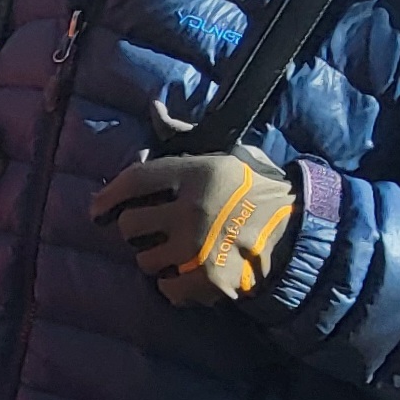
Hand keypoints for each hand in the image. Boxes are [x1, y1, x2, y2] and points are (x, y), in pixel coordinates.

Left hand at [91, 143, 298, 305]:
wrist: (301, 232)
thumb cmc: (260, 189)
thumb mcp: (226, 154)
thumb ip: (184, 137)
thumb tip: (153, 109)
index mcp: (198, 174)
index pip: (135, 180)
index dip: (109, 195)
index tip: (97, 209)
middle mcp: (194, 211)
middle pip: (131, 226)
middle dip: (138, 230)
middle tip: (154, 231)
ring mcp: (199, 249)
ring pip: (145, 261)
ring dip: (156, 259)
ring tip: (178, 252)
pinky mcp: (207, 281)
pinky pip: (167, 289)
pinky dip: (175, 286)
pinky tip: (191, 274)